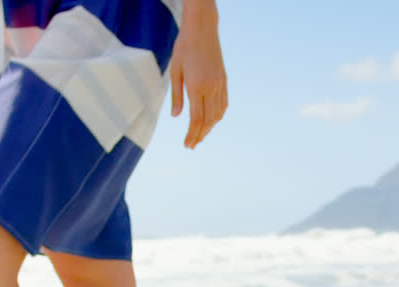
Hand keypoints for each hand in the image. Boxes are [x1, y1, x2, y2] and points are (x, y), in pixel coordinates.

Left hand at [169, 11, 227, 149]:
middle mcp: (211, 88)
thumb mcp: (175, 71)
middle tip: (192, 145)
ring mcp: (219, 85)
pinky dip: (217, 116)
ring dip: (209, 128)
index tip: (187, 145)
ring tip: (199, 135)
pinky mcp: (224, 81)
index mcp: (196, 86)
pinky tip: (211, 121)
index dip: (192, 134)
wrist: (202, 30)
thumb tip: (176, 116)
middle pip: (207, 120)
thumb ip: (176, 95)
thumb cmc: (184, 48)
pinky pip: (223, 104)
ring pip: (217, 114)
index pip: (196, 119)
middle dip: (200, 135)